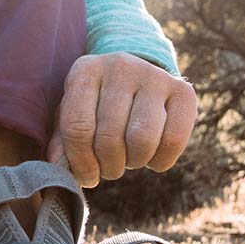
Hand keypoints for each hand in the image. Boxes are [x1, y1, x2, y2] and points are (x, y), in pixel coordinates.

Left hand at [47, 52, 197, 187]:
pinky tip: (152, 158)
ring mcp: (154, 76)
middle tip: (110, 168)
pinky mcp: (183, 90)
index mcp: (86, 70)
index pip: (78, 126)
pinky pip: (174, 140)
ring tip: (129, 159)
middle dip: (109, 166)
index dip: (81, 162)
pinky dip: (160, 161)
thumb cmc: (98, 105)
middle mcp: (120, 66)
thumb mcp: (75, 116)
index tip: (87, 177)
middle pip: (110, 137)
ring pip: (142, 139)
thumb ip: (63, 143)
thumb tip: (61, 170)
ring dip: (134, 162)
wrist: (139, 80)